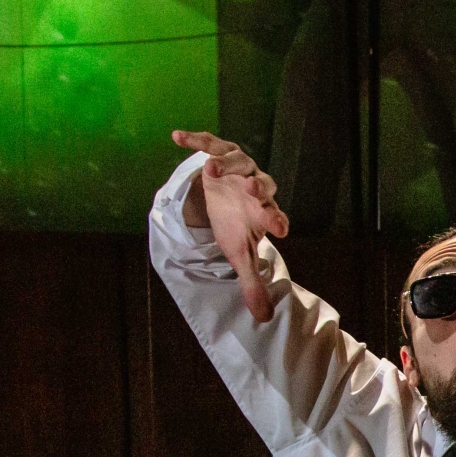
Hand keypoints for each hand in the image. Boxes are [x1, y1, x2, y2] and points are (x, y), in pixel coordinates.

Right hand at [172, 129, 289, 322]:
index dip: (277, 221)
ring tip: (210, 168)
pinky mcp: (218, 153)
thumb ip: (252, 283)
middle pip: (263, 184)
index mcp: (265, 213)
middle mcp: (256, 187)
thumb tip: (264, 319)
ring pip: (238, 160)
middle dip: (258, 186)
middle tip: (253, 189)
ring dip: (225, 164)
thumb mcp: (241, 254)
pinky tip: (177, 137)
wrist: (223, 198)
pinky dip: (195, 139)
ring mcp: (239, 168)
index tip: (279, 228)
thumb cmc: (236, 226)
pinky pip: (209, 143)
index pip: (276, 217)